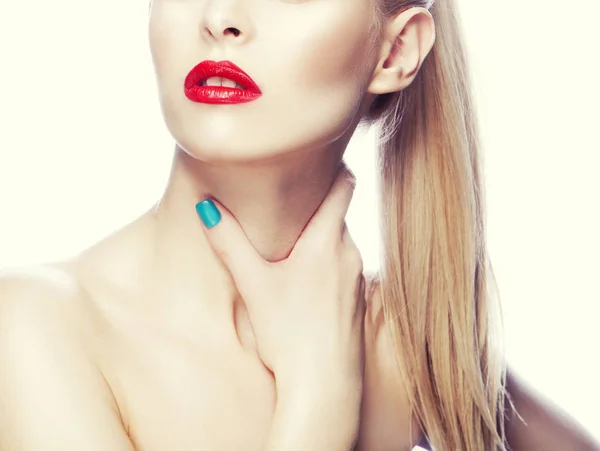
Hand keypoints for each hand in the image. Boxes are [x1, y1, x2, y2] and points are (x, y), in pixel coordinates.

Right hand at [195, 164, 365, 391]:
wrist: (324, 386)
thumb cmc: (290, 336)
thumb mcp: (254, 285)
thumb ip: (229, 243)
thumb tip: (206, 207)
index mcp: (326, 242)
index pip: (344, 185)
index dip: (334, 167)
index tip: (316, 159)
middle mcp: (349, 254)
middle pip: (336, 214)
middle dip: (314, 207)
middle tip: (286, 203)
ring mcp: (357, 278)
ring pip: (339, 242)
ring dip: (318, 239)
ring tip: (289, 249)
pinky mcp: (357, 300)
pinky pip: (343, 267)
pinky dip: (326, 263)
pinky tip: (304, 285)